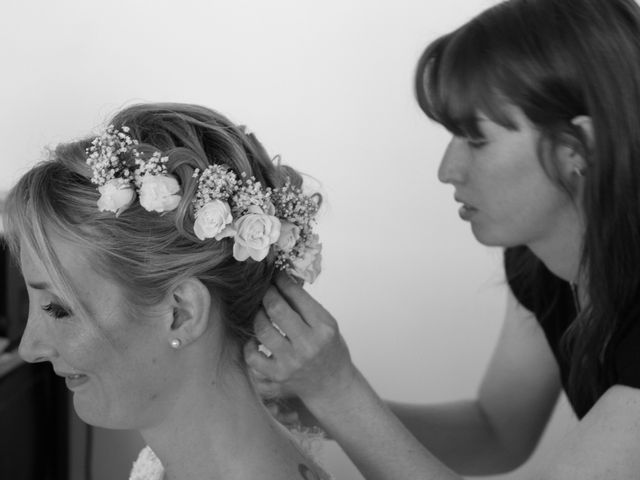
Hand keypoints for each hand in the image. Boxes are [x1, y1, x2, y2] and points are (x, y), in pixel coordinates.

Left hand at [244, 273, 357, 407]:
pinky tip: (257, 341)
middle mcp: (308, 346)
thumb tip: (281, 282)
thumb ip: (306, 306)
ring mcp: (291, 363)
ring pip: (262, 330)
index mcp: (324, 328)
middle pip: (276, 309)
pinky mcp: (277, 377)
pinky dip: (250, 345)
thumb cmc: (329, 350)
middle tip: (266, 291)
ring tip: (262, 314)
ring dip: (258, 317)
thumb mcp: (327, 324)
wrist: (332, 385)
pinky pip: (252, 357)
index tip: (276, 276)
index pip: (297, 296)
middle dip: (267, 295)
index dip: (282, 282)